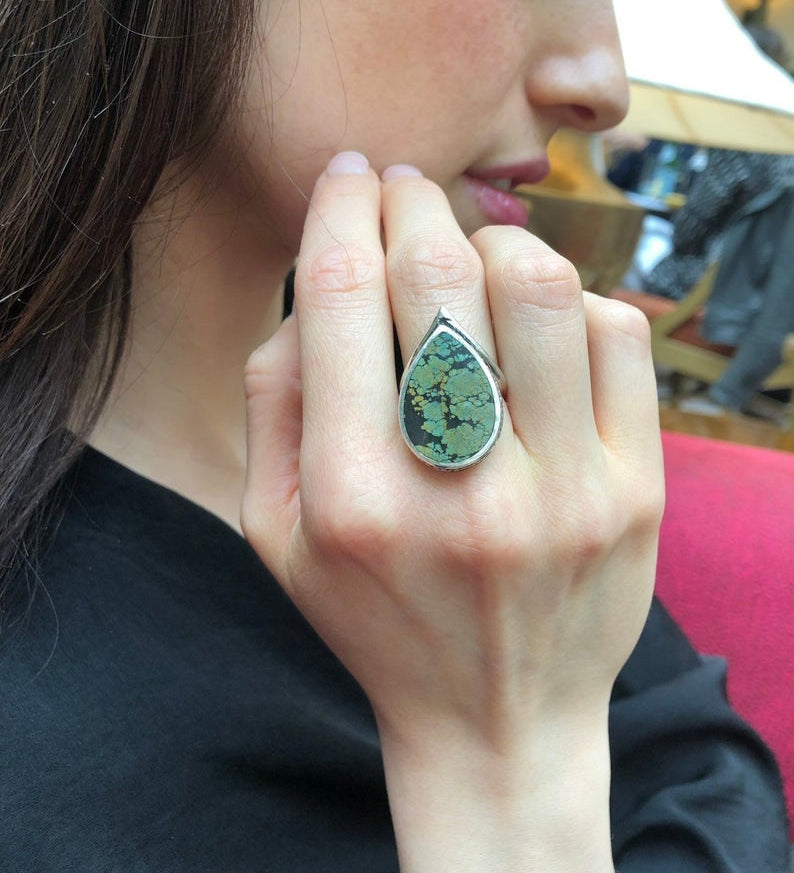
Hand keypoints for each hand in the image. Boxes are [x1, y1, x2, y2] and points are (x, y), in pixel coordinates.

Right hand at [242, 153, 663, 871]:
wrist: (496, 721)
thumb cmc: (376, 618)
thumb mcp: (276, 533)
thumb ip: (273, 400)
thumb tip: (313, 279)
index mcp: (351, 499)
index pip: (337, 298)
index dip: (337, 209)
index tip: (345, 174)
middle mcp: (459, 489)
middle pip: (438, 277)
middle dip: (412, 202)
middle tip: (402, 189)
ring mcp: (562, 492)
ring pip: (540, 288)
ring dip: (496, 242)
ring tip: (473, 257)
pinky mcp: (635, 492)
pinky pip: (617, 337)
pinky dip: (573, 302)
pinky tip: (539, 329)